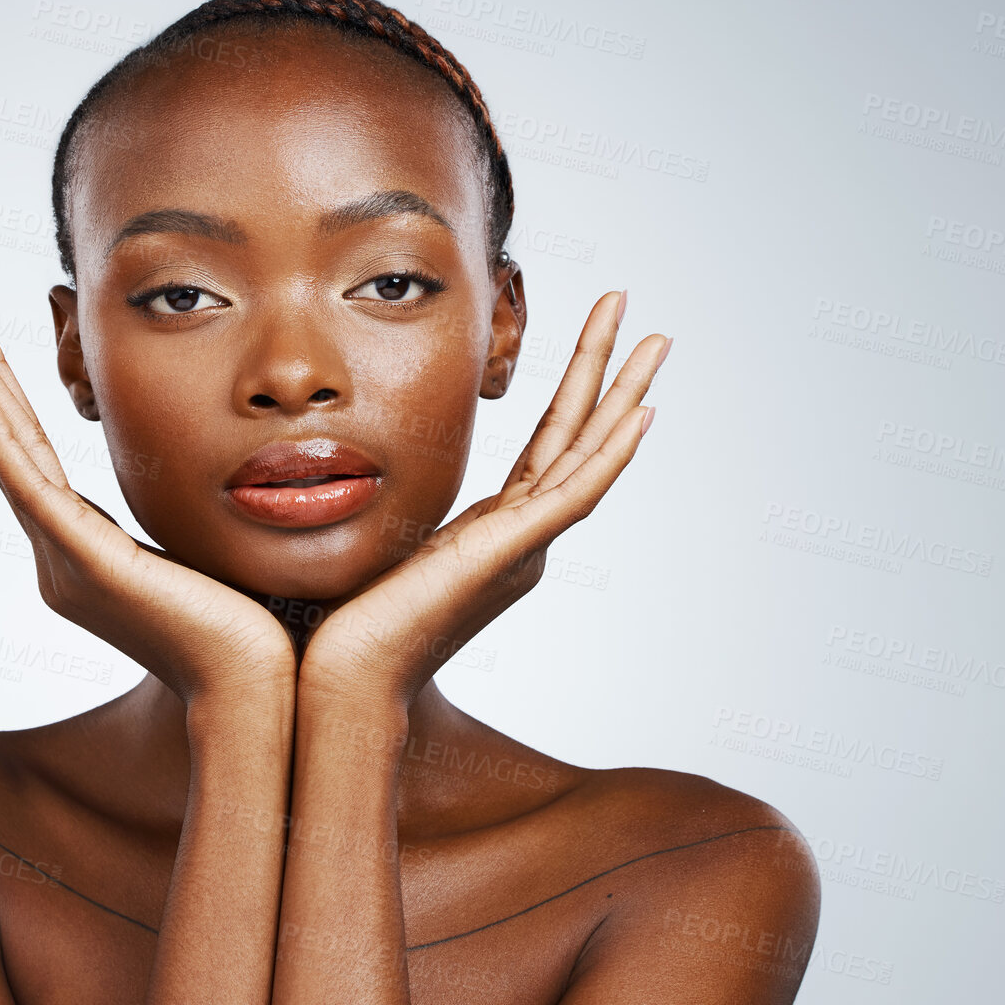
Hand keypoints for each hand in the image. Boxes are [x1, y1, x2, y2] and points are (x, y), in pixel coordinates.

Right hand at [0, 306, 295, 704]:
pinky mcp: (92, 568)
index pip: (37, 460)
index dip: (10, 400)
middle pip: (11, 449)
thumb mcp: (202, 552)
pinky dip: (5, 444)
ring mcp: (70, 564)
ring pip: (12, 460)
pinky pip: (36, 494)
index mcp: (86, 553)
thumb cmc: (243, 631)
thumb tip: (211, 475)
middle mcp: (62, 558)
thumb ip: (181, 519)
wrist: (254, 689)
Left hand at [298, 290, 666, 711]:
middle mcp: (520, 538)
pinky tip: (638, 416)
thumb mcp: (380, 545)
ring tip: (658, 339)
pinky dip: (609, 456)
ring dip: (624, 394)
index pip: (547, 449)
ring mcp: (521, 547)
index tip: (597, 348)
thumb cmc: (350, 624)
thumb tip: (355, 480)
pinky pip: (572, 496)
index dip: (575, 396)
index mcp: (492, 533)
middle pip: (579, 440)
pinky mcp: (507, 554)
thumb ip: (394, 513)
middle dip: (614, 377)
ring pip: (587, 455)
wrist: (346, 678)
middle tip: (653, 326)